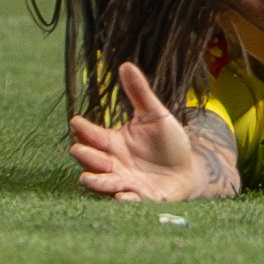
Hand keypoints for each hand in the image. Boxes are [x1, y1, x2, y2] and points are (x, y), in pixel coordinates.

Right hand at [68, 62, 196, 201]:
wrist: (187, 169)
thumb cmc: (168, 142)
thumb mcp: (155, 115)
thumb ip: (140, 93)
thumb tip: (126, 64)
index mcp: (114, 143)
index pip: (93, 135)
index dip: (84, 129)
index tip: (76, 122)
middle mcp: (114, 163)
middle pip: (93, 160)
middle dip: (85, 156)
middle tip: (78, 150)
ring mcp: (125, 181)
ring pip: (104, 182)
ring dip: (96, 181)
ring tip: (87, 178)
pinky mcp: (142, 197)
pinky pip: (130, 200)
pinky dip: (124, 199)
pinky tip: (122, 195)